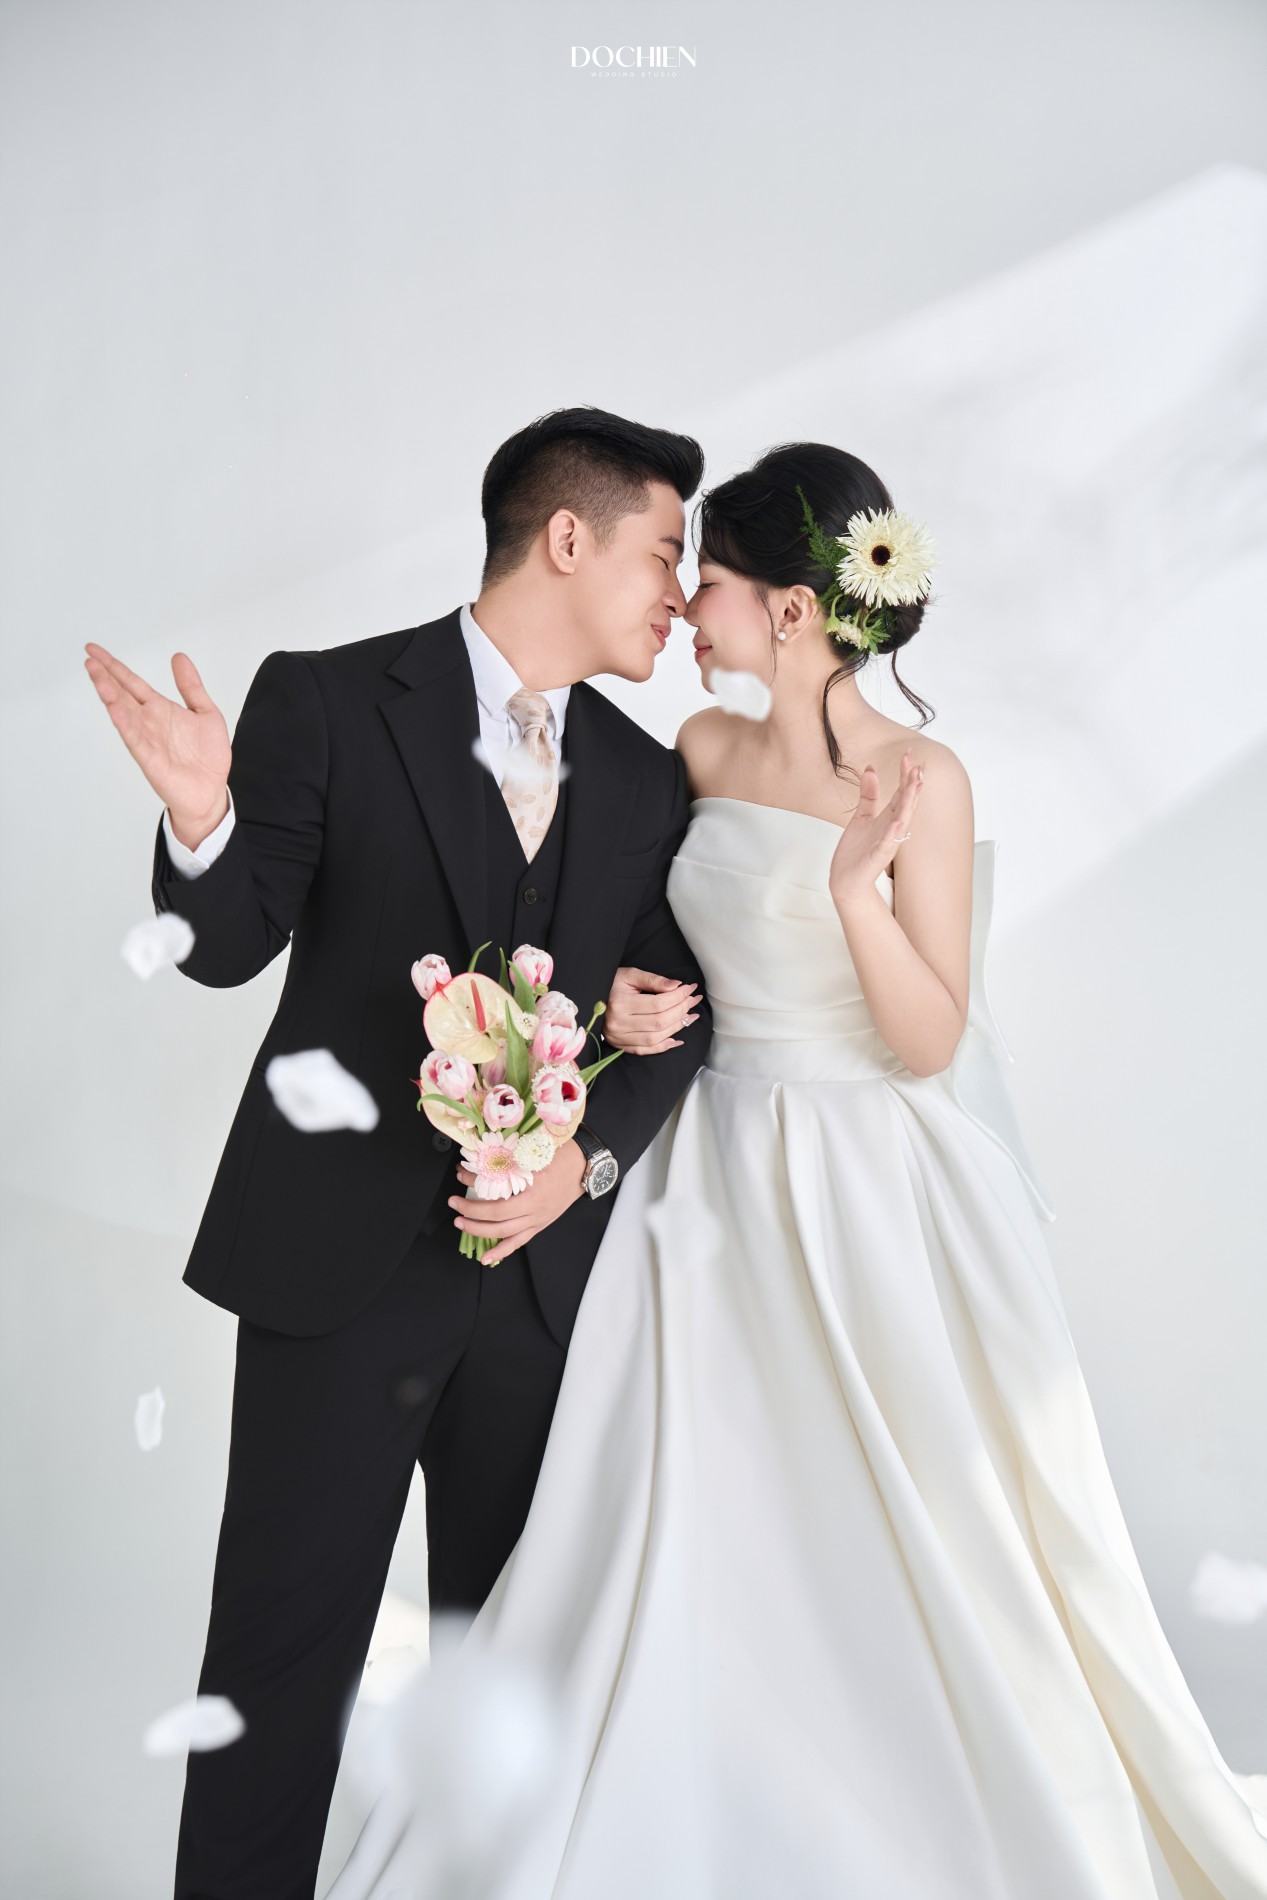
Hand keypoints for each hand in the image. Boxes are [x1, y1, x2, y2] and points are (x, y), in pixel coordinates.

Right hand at [83, 643, 231, 843]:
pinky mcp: (150, 759)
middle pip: (122, 694)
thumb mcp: (206, 712)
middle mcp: (149, 722)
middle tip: (89, 657)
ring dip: (109, 695)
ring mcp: (147, 740)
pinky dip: (124, 724)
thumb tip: (178, 657)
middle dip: (105, 676)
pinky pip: (135, 739)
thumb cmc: (207, 756)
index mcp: (160, 709)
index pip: (131, 683)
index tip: (94, 650)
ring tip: (96, 676)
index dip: (114, 666)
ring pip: (123, 713)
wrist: (211, 791)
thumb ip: (191, 686)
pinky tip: (114, 709)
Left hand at [448, 1137, 586, 1266]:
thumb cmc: (561, 1156)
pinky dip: (502, 1251)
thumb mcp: (532, 1153)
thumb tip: (478, 1160)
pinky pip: (518, 1242)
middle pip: (496, 1218)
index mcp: (532, 1191)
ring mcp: (537, 1220)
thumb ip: (506, 1159)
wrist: (584, 1166)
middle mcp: (534, 1210)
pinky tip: (487, 1258)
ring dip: (480, 1231)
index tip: (460, 1176)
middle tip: (454, 1204)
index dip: (473, 1188)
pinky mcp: (539, 1225)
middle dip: (471, 1213)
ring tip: (462, 1224)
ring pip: (504, 1234)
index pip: (496, 1198)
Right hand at [603, 966, 701, 1054]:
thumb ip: (653, 980)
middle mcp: (618, 1024)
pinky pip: (645, 1050)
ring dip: (677, 1027)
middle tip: (693, 1000)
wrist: (591, 998)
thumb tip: (677, 985)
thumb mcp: (630, 975)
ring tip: (690, 1016)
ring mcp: (618, 1038)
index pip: (657, 1004)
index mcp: (619, 1004)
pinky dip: (663, 1047)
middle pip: (659, 1022)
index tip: (690, 988)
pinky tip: (677, 1039)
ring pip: (655, 1038)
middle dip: (681, 1010)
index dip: (677, 997)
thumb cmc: (612, 984)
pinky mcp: (620, 1046)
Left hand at [829, 749, 923, 904]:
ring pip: (901, 820)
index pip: (900, 792)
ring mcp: (886, 842)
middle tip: (918, 765)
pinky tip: (898, 822)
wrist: (846, 880)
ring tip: (914, 786)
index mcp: (888, 818)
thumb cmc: (856, 851)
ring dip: (908, 803)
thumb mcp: (861, 817)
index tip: (908, 754)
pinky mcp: (877, 857)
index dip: (904, 774)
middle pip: (905, 803)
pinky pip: (887, 843)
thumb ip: (868, 795)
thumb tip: (870, 768)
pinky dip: (893, 833)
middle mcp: (891, 829)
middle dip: (912, 785)